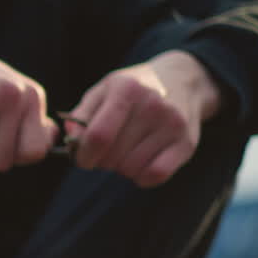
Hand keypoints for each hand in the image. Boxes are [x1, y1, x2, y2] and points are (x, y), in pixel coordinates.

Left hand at [66, 50, 222, 186]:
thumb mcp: (103, 91)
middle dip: (100, 161)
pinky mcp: (187, 143)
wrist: (182, 80)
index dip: (84, 155)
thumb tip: (70, 138)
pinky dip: (141, 177)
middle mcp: (152, 105)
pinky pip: (156, 176)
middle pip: (112, 156)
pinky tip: (139, 164)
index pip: (98, 136)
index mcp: (126, 89)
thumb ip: (81, 115)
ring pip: (131, 169)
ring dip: (120, 168)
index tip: (81, 158)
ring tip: (124, 152)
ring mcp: (173, 124)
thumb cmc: (132, 90)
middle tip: (105, 152)